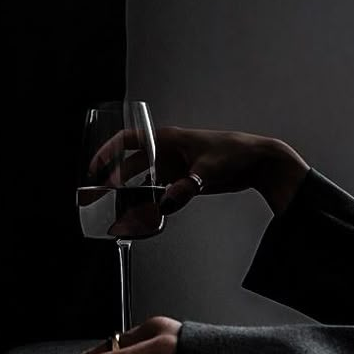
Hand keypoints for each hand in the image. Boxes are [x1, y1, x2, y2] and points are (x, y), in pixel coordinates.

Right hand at [90, 126, 308, 215]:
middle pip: (131, 164)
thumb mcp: (208, 171)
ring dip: (132, 192)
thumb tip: (165, 205)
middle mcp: (167, 151)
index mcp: (168, 138)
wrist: (258, 162)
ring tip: (119, 207)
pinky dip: (151, 202)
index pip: (128, 140)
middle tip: (102, 195)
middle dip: (115, 178)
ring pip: (145, 180)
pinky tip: (146, 215)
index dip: (107, 152)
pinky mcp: (184, 180)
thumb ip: (185, 188)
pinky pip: (160, 191)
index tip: (95, 168)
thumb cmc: (235, 153)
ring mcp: (175, 166)